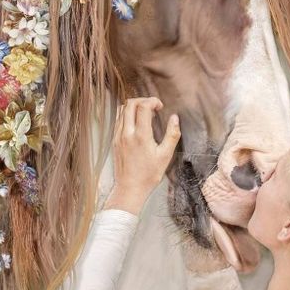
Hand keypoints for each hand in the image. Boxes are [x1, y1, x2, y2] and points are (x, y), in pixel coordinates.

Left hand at [103, 97, 180, 215]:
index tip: (160, 106)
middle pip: (130, 104)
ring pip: (121, 110)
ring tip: (145, 114)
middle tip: (153, 107)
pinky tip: (136, 123)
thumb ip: (172, 134)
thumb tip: (174, 118)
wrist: (130, 189)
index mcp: (140, 136)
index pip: (143, 106)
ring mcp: (118, 136)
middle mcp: (126, 133)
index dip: (152, 101)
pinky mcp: (114, 140)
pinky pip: (118, 120)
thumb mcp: (166, 155)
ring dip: (133, 106)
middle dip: (143, 100)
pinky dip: (126, 115)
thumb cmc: (149, 175)